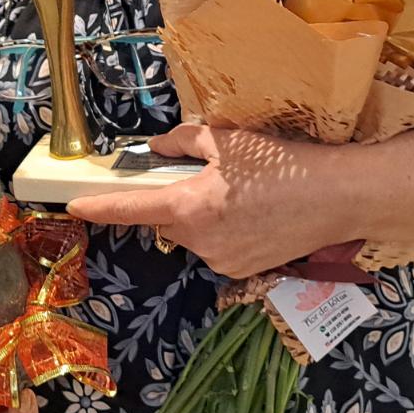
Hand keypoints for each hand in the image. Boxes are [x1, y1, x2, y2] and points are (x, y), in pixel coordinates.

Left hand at [67, 125, 355, 277]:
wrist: (339, 198)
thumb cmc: (283, 163)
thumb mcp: (229, 140)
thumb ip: (184, 142)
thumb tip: (158, 147)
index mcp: (191, 207)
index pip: (132, 210)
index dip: (101, 207)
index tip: (75, 206)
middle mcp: (201, 241)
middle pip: (168, 221)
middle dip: (176, 200)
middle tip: (206, 177)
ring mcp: (223, 262)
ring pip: (194, 236)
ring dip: (203, 217)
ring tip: (243, 195)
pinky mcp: (243, 272)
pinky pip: (218, 249)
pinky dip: (225, 232)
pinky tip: (256, 214)